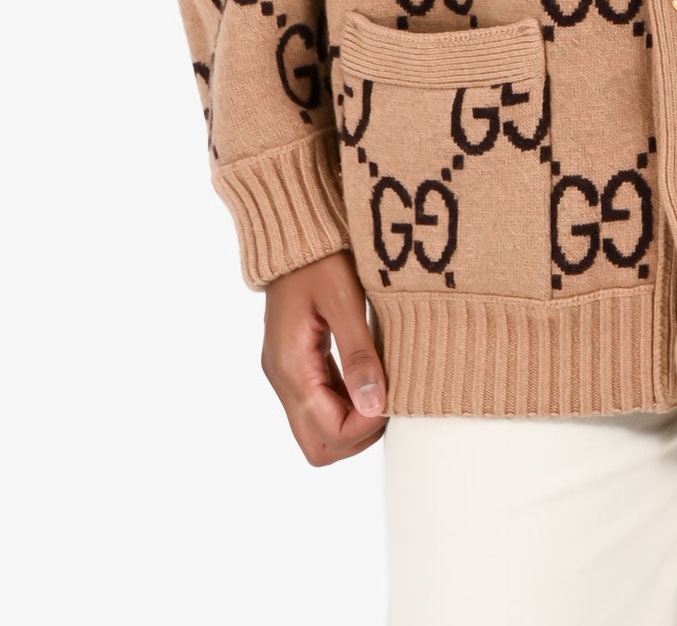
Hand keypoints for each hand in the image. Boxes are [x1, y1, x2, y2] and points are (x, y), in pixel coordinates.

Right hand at [260, 248, 389, 464]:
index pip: (328, 433)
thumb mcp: (344, 299)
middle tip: (386, 403)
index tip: (392, 399)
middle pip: (318, 445)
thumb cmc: (319, 257)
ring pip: (318, 430)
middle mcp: (283, 378)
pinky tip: (368, 377)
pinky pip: (320, 403)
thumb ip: (358, 354)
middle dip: (357, 437)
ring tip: (382, 388)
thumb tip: (374, 405)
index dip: (365, 427)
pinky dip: (346, 403)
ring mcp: (287, 373)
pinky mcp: (296, 363)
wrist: (293, 230)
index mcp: (292, 367)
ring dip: (353, 422)